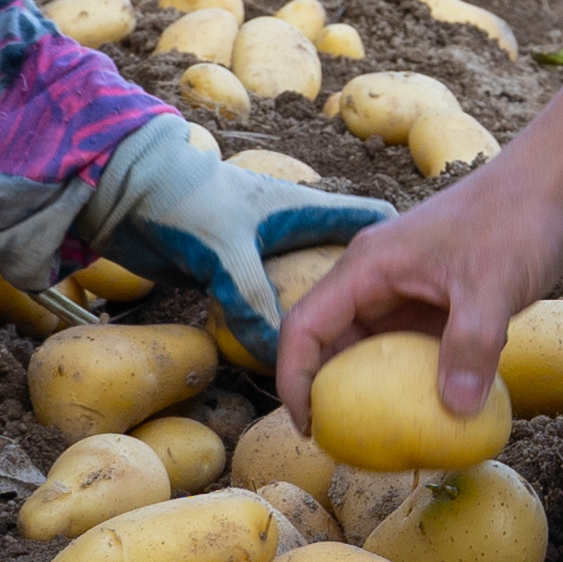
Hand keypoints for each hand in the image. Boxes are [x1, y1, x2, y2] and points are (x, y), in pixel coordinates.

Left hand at [68, 119, 390, 365]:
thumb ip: (252, 301)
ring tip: (364, 371)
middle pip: (348, 269)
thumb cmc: (181, 200)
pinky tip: (302, 370)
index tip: (439, 276)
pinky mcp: (236, 280)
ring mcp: (265, 258)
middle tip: (405, 348)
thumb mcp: (224, 250)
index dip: (405, 238)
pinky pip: (275, 315)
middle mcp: (292, 234)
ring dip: (333, 329)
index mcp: (304, 210)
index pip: (368, 216)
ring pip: (314, 297)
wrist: (123, 190)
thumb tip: (277, 360)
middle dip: (377, 304)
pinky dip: (288, 339)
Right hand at [272, 149, 562, 428]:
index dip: (294, 378)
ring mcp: (401, 290)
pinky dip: (403, 381)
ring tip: (376, 441)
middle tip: (340, 447)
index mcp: (367, 267)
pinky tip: (424, 414)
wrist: (547, 191)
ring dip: (364, 390)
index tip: (308, 427)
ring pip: (364, 347)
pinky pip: (402, 348)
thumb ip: (472, 344)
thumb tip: (454, 410)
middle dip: (323, 393)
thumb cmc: (514, 223)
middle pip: (326, 340)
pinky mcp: (429, 302)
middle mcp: (374, 278)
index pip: (305, 326)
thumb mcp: (493, 285)